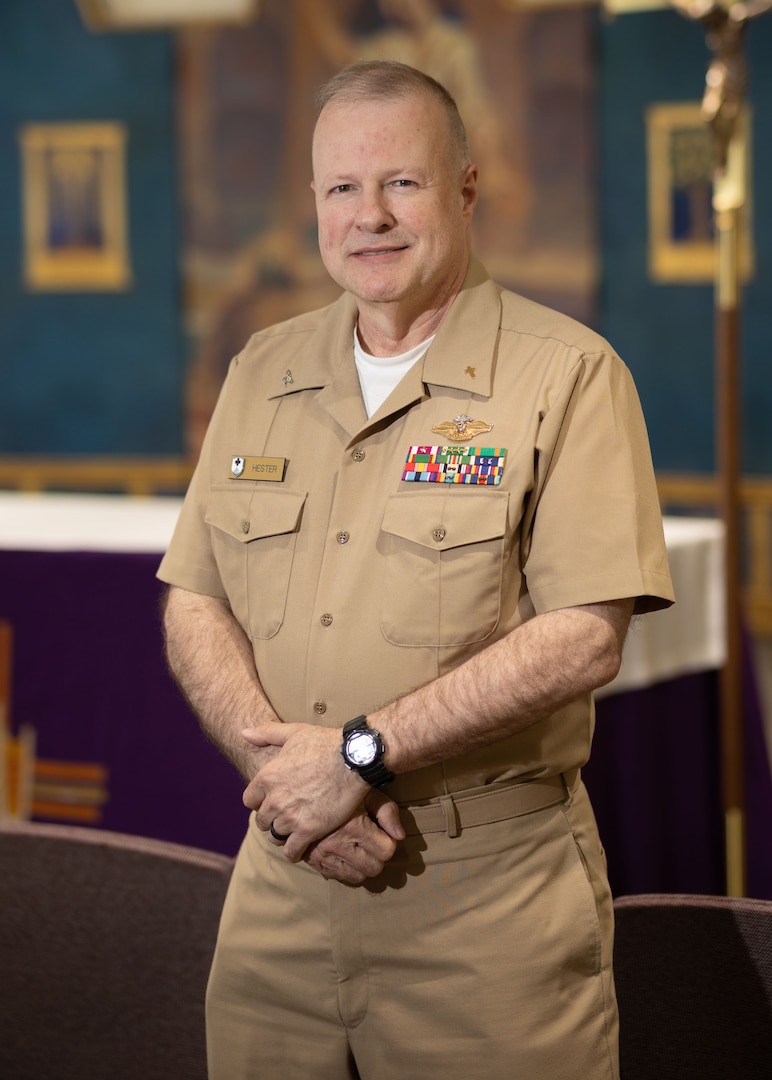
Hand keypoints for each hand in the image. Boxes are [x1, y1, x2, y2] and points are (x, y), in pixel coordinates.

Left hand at [242, 722, 378, 859]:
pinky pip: (291, 850)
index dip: (260, 802)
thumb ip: (266, 733)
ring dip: (282, 836)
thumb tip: (244, 732)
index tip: (272, 802)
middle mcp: (275, 799)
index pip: (250, 801)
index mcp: (267, 777)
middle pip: (262, 821)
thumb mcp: (293, 732)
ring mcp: (291, 817)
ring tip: (293, 833)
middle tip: (285, 818)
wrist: (354, 758)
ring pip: (275, 837)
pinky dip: (294, 852)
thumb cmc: (325, 743)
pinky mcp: (309, 830)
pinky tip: (301, 848)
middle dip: (271, 820)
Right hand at [302, 789, 403, 883]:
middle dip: (377, 856)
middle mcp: (338, 845)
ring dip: (362, 865)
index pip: (387, 851)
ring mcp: (324, 855)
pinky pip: (338, 877)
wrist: (303, 789)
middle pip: (374, 868)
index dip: (389, 842)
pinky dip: (345, 869)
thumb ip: (387, 811)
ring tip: (358, 848)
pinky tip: (345, 854)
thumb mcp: (366, 793)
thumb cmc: (341, 788)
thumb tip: (400, 835)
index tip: (383, 833)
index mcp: (354, 827)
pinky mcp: (313, 861)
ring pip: (357, 877)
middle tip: (372, 841)